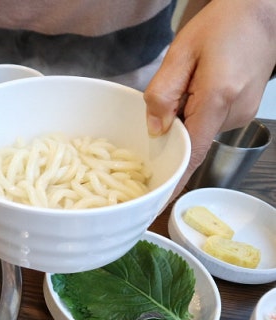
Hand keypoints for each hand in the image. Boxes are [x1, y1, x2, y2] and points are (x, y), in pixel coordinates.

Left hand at [144, 0, 275, 193]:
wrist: (263, 10)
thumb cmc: (223, 24)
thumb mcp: (180, 53)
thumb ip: (163, 93)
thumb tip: (155, 129)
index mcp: (217, 99)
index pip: (192, 153)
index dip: (173, 181)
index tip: (157, 202)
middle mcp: (234, 113)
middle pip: (191, 140)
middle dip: (170, 132)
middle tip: (159, 109)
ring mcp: (243, 114)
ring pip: (200, 130)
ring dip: (184, 118)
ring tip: (185, 84)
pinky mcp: (245, 110)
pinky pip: (211, 121)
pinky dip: (197, 112)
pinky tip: (197, 86)